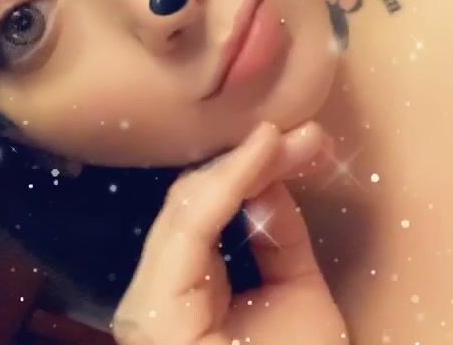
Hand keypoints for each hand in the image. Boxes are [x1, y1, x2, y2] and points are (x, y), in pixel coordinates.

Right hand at [113, 121, 346, 344]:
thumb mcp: (296, 293)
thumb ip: (279, 236)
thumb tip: (270, 174)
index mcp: (180, 295)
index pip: (203, 214)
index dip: (250, 168)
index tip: (301, 137)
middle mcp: (153, 300)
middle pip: (191, 205)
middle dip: (249, 161)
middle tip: (304, 133)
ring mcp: (147, 311)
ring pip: (185, 211)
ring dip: (241, 168)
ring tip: (289, 140)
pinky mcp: (153, 319)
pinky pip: (185, 234)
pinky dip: (226, 188)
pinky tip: (261, 159)